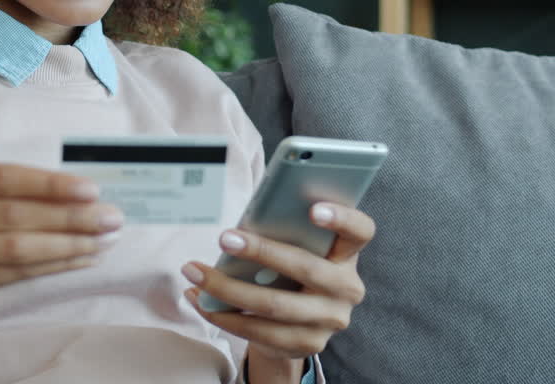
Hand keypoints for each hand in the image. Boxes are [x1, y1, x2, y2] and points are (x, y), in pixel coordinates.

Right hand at [0, 160, 122, 325]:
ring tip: (104, 240)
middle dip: (69, 216)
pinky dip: (56, 265)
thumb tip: (87, 196)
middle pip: (12, 214)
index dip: (48, 184)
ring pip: (17, 247)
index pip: (2, 177)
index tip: (91, 190)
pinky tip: (84, 259)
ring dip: (69, 244)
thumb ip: (23, 193)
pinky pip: (16, 273)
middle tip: (110, 218)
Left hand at [181, 202, 375, 367]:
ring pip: (275, 305)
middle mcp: (347, 288)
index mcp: (348, 253)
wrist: (299, 322)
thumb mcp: (299, 248)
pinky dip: (223, 314)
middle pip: (306, 267)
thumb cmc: (292, 268)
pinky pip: (259, 331)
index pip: (360, 231)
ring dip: (227, 288)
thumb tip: (242, 222)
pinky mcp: (307, 344)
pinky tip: (201, 300)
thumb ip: (286, 233)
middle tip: (224, 238)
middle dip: (261, 252)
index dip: (342, 218)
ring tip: (195, 272)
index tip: (312, 209)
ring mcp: (330, 320)